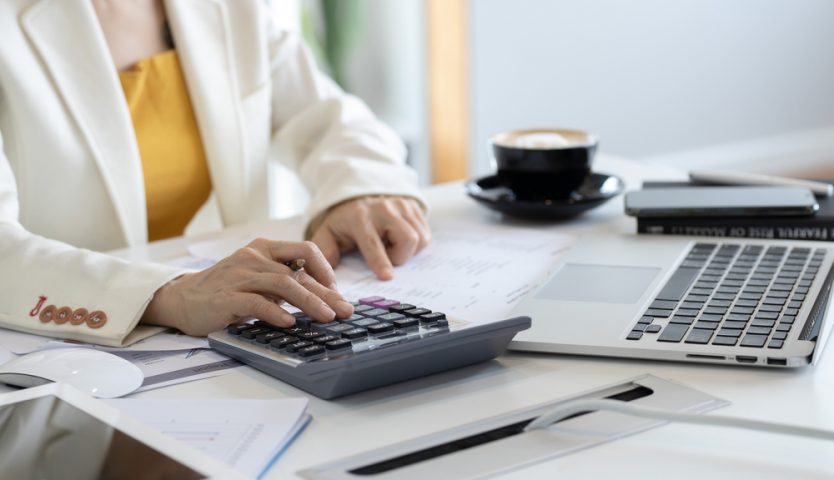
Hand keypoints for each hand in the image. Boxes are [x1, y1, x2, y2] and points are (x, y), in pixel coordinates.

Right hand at [141, 239, 353, 335]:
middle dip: (326, 293)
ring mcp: (239, 275)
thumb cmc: (226, 290)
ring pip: (283, 284)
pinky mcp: (226, 297)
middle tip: (345, 310)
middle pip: (299, 271)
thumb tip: (324, 299)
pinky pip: (256, 302)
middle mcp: (253, 256)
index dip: (326, 271)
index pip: (305, 250)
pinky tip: (290, 323)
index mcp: (264, 248)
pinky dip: (276, 313)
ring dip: (309, 302)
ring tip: (326, 317)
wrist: (182, 298)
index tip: (337, 293)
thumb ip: (284, 282)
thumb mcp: (258, 279)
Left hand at [310, 196, 430, 279]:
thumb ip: (325, 249)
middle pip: (407, 239)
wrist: (359, 194)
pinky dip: (416, 242)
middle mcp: (384, 209)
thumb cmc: (345, 221)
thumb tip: (329, 267)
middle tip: (387, 256)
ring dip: (408, 250)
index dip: (381, 261)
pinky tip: (399, 239)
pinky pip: (425, 233)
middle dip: (400, 256)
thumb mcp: (328, 233)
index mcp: (360, 218)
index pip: (373, 243)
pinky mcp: (414, 206)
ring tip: (391, 246)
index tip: (387, 276)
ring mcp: (402, 205)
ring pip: (420, 238)